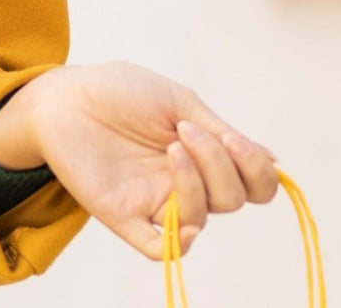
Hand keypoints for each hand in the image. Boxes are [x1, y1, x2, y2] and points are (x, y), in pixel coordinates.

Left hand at [22, 61, 281, 260]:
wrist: (65, 94)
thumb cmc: (119, 91)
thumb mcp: (178, 102)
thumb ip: (221, 134)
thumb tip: (275, 162)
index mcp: (203, 156)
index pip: (252, 185)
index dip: (256, 170)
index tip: (235, 141)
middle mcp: (184, 183)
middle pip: (231, 199)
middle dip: (219, 165)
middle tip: (185, 132)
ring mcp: (156, 201)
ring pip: (201, 219)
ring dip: (197, 184)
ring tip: (173, 145)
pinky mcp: (125, 216)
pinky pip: (161, 248)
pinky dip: (180, 244)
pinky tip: (186, 223)